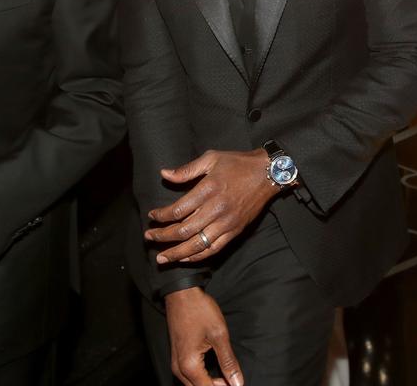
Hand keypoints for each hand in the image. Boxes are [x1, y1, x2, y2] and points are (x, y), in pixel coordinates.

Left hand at [145, 149, 276, 263]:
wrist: (268, 173)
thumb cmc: (238, 163)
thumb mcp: (211, 158)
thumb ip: (186, 170)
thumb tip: (164, 174)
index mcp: (208, 189)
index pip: (178, 210)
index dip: (161, 216)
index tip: (152, 216)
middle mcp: (216, 209)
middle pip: (184, 230)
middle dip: (163, 236)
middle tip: (149, 238)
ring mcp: (226, 223)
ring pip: (197, 244)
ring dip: (177, 253)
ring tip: (162, 258)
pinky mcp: (235, 231)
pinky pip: (214, 249)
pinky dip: (198, 256)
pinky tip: (185, 258)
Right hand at [166, 287, 243, 385]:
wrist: (181, 293)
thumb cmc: (199, 310)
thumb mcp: (219, 335)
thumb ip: (228, 362)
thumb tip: (237, 382)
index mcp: (189, 365)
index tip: (237, 383)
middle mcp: (179, 368)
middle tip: (233, 378)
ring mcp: (176, 363)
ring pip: (193, 385)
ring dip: (210, 383)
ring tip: (226, 374)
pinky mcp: (177, 356)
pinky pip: (189, 376)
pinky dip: (202, 377)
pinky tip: (215, 369)